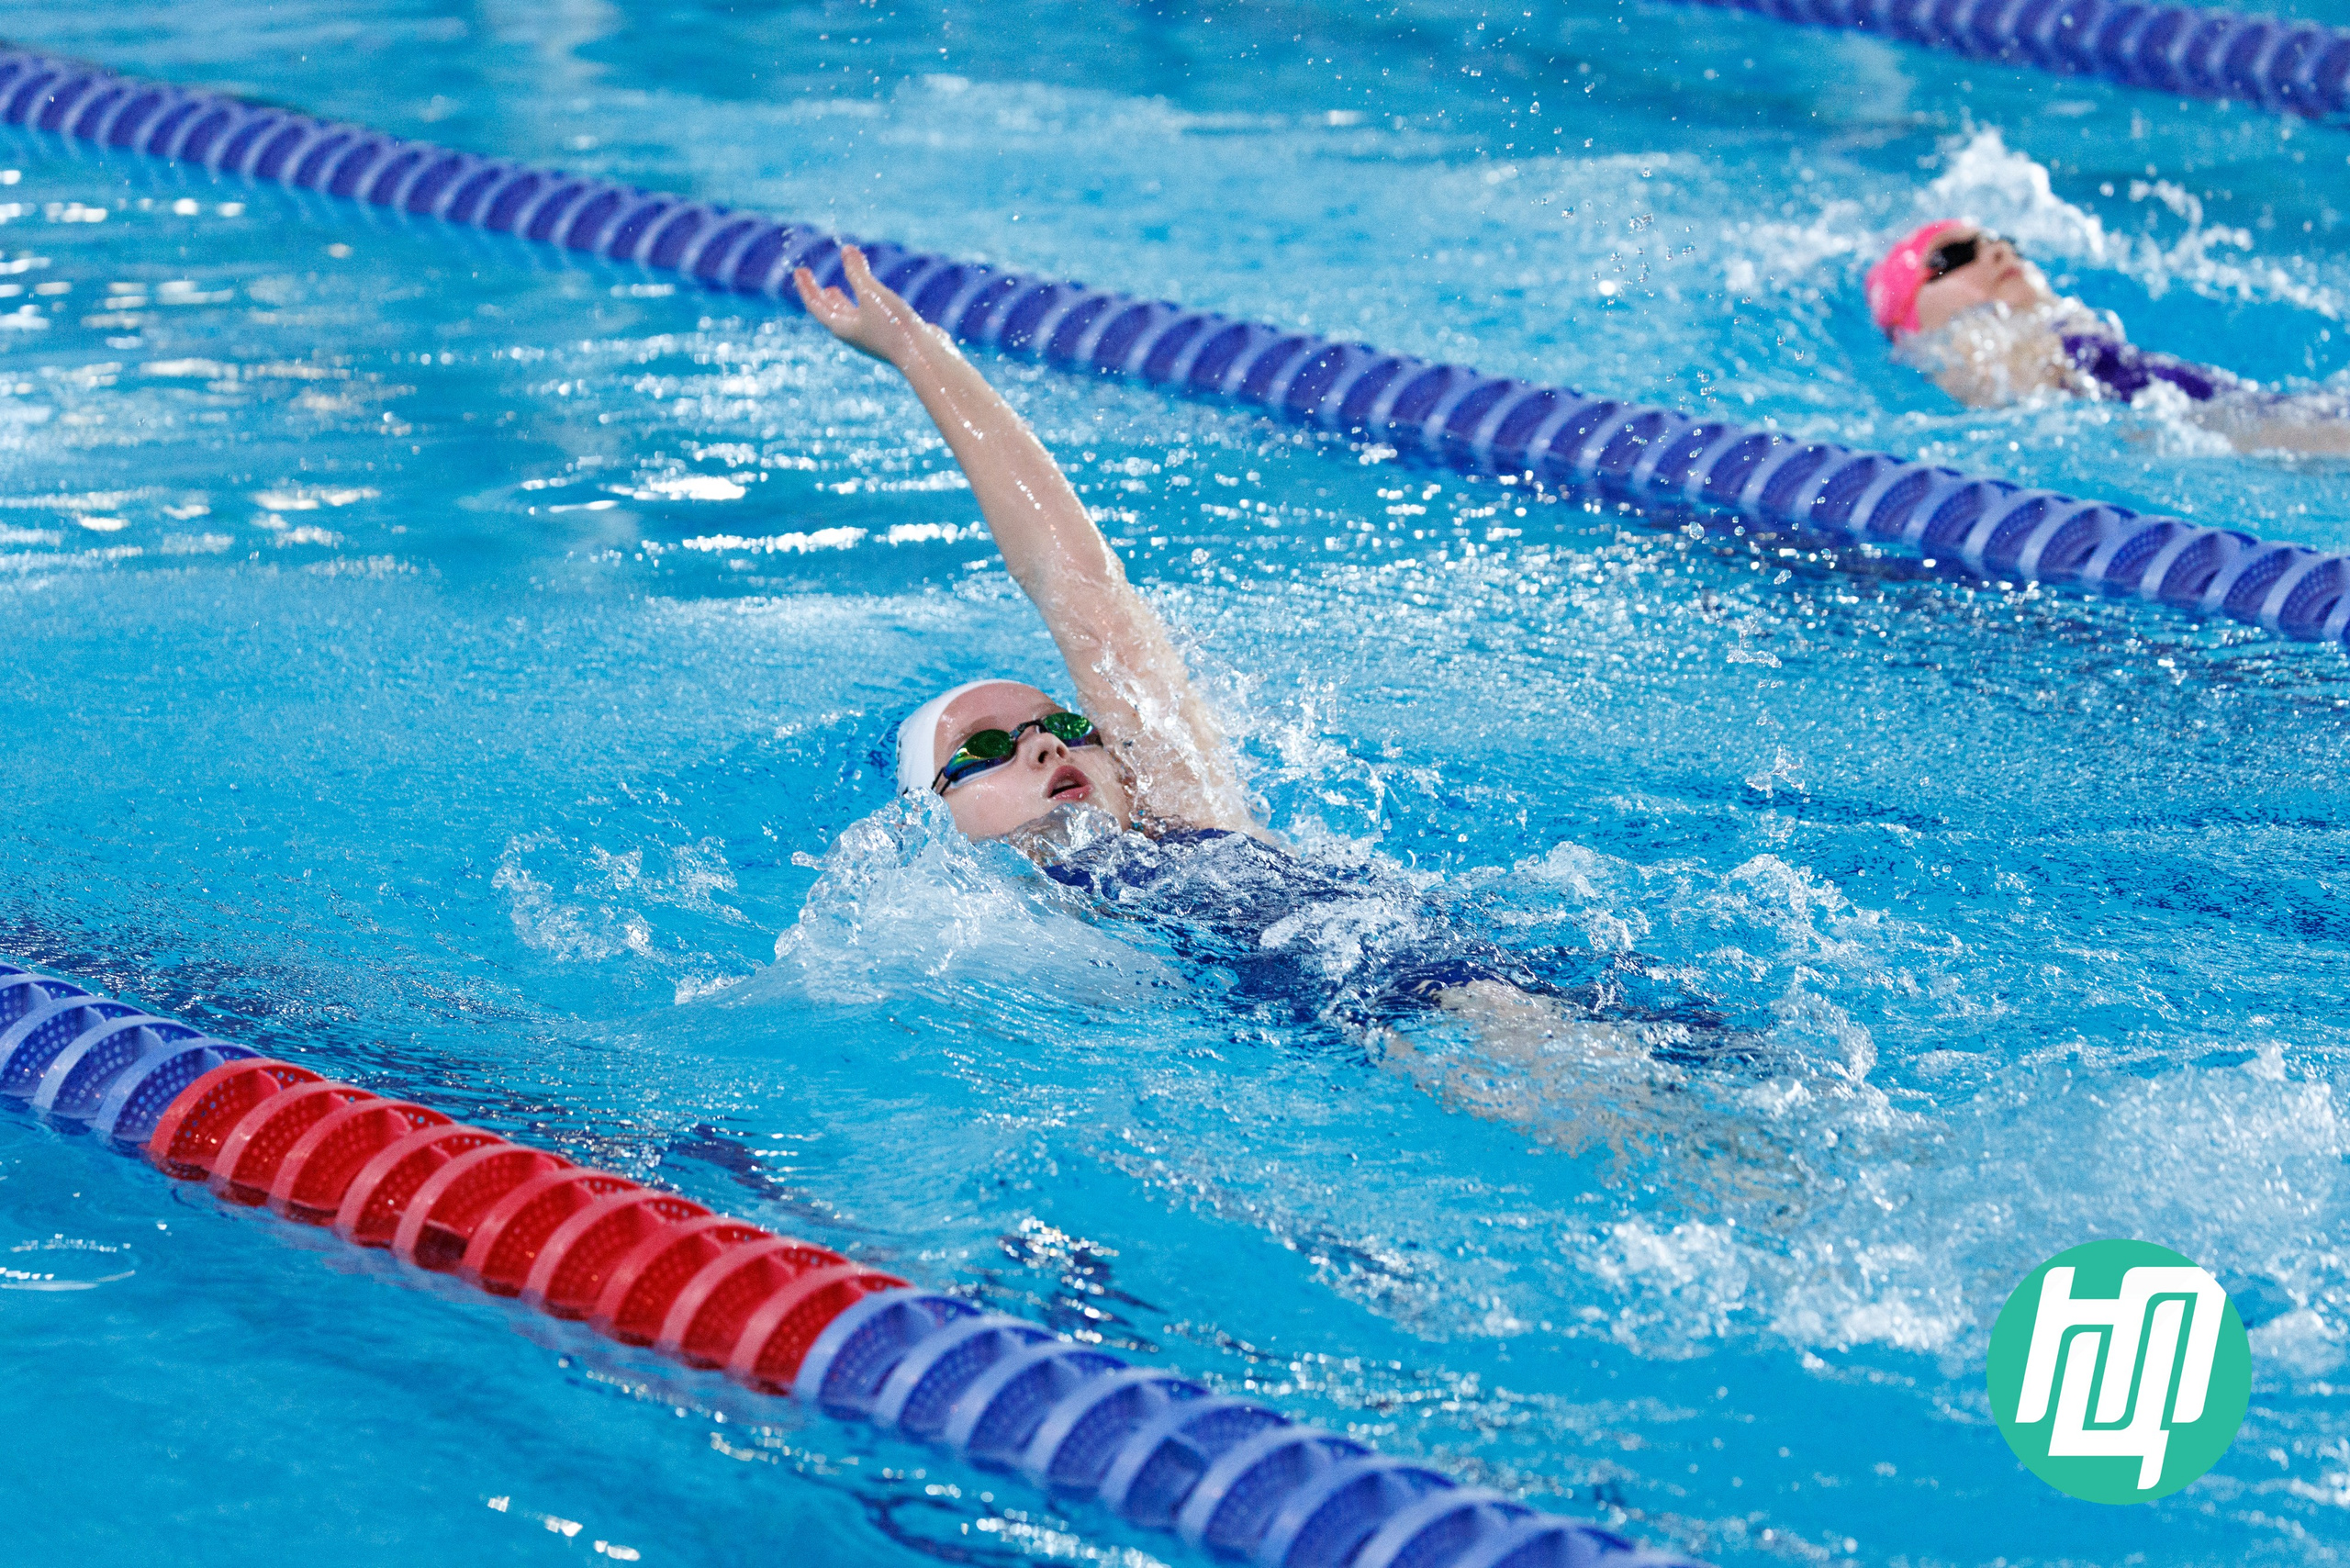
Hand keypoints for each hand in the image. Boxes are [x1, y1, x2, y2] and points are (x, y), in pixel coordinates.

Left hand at [793, 244, 943, 365]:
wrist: (923, 356)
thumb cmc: (893, 326)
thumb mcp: (871, 294)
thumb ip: (857, 272)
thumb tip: (847, 250)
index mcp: (842, 327)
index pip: (816, 305)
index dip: (806, 287)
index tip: (798, 271)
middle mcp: (854, 334)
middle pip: (829, 312)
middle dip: (819, 294)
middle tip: (808, 277)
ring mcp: (871, 336)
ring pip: (848, 316)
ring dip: (839, 302)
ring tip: (833, 290)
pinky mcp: (888, 335)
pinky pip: (867, 317)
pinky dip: (861, 303)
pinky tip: (869, 300)